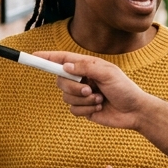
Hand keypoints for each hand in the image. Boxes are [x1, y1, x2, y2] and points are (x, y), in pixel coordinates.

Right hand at [34, 51, 148, 130]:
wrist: (135, 111)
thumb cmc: (125, 89)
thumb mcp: (108, 73)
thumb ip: (86, 68)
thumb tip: (65, 67)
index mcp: (87, 66)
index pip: (62, 59)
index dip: (47, 57)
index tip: (33, 55)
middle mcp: (82, 78)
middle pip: (60, 80)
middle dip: (72, 87)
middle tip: (89, 89)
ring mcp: (81, 94)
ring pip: (65, 97)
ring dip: (83, 100)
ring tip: (100, 99)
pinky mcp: (83, 108)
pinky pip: (73, 110)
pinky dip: (86, 109)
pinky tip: (100, 107)